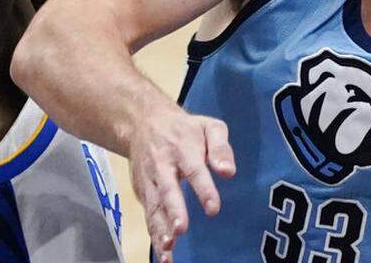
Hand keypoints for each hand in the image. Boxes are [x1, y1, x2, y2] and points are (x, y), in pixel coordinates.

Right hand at [129, 103, 235, 262]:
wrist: (143, 121)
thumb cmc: (185, 128)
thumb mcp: (209, 126)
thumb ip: (221, 147)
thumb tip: (229, 172)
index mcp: (183, 148)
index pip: (194, 170)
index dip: (204, 190)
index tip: (213, 209)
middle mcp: (162, 165)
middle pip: (168, 190)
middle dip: (174, 210)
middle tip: (181, 229)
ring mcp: (149, 180)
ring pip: (154, 206)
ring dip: (160, 229)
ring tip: (168, 248)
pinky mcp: (141, 192)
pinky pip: (148, 215)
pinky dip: (154, 234)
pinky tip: (164, 252)